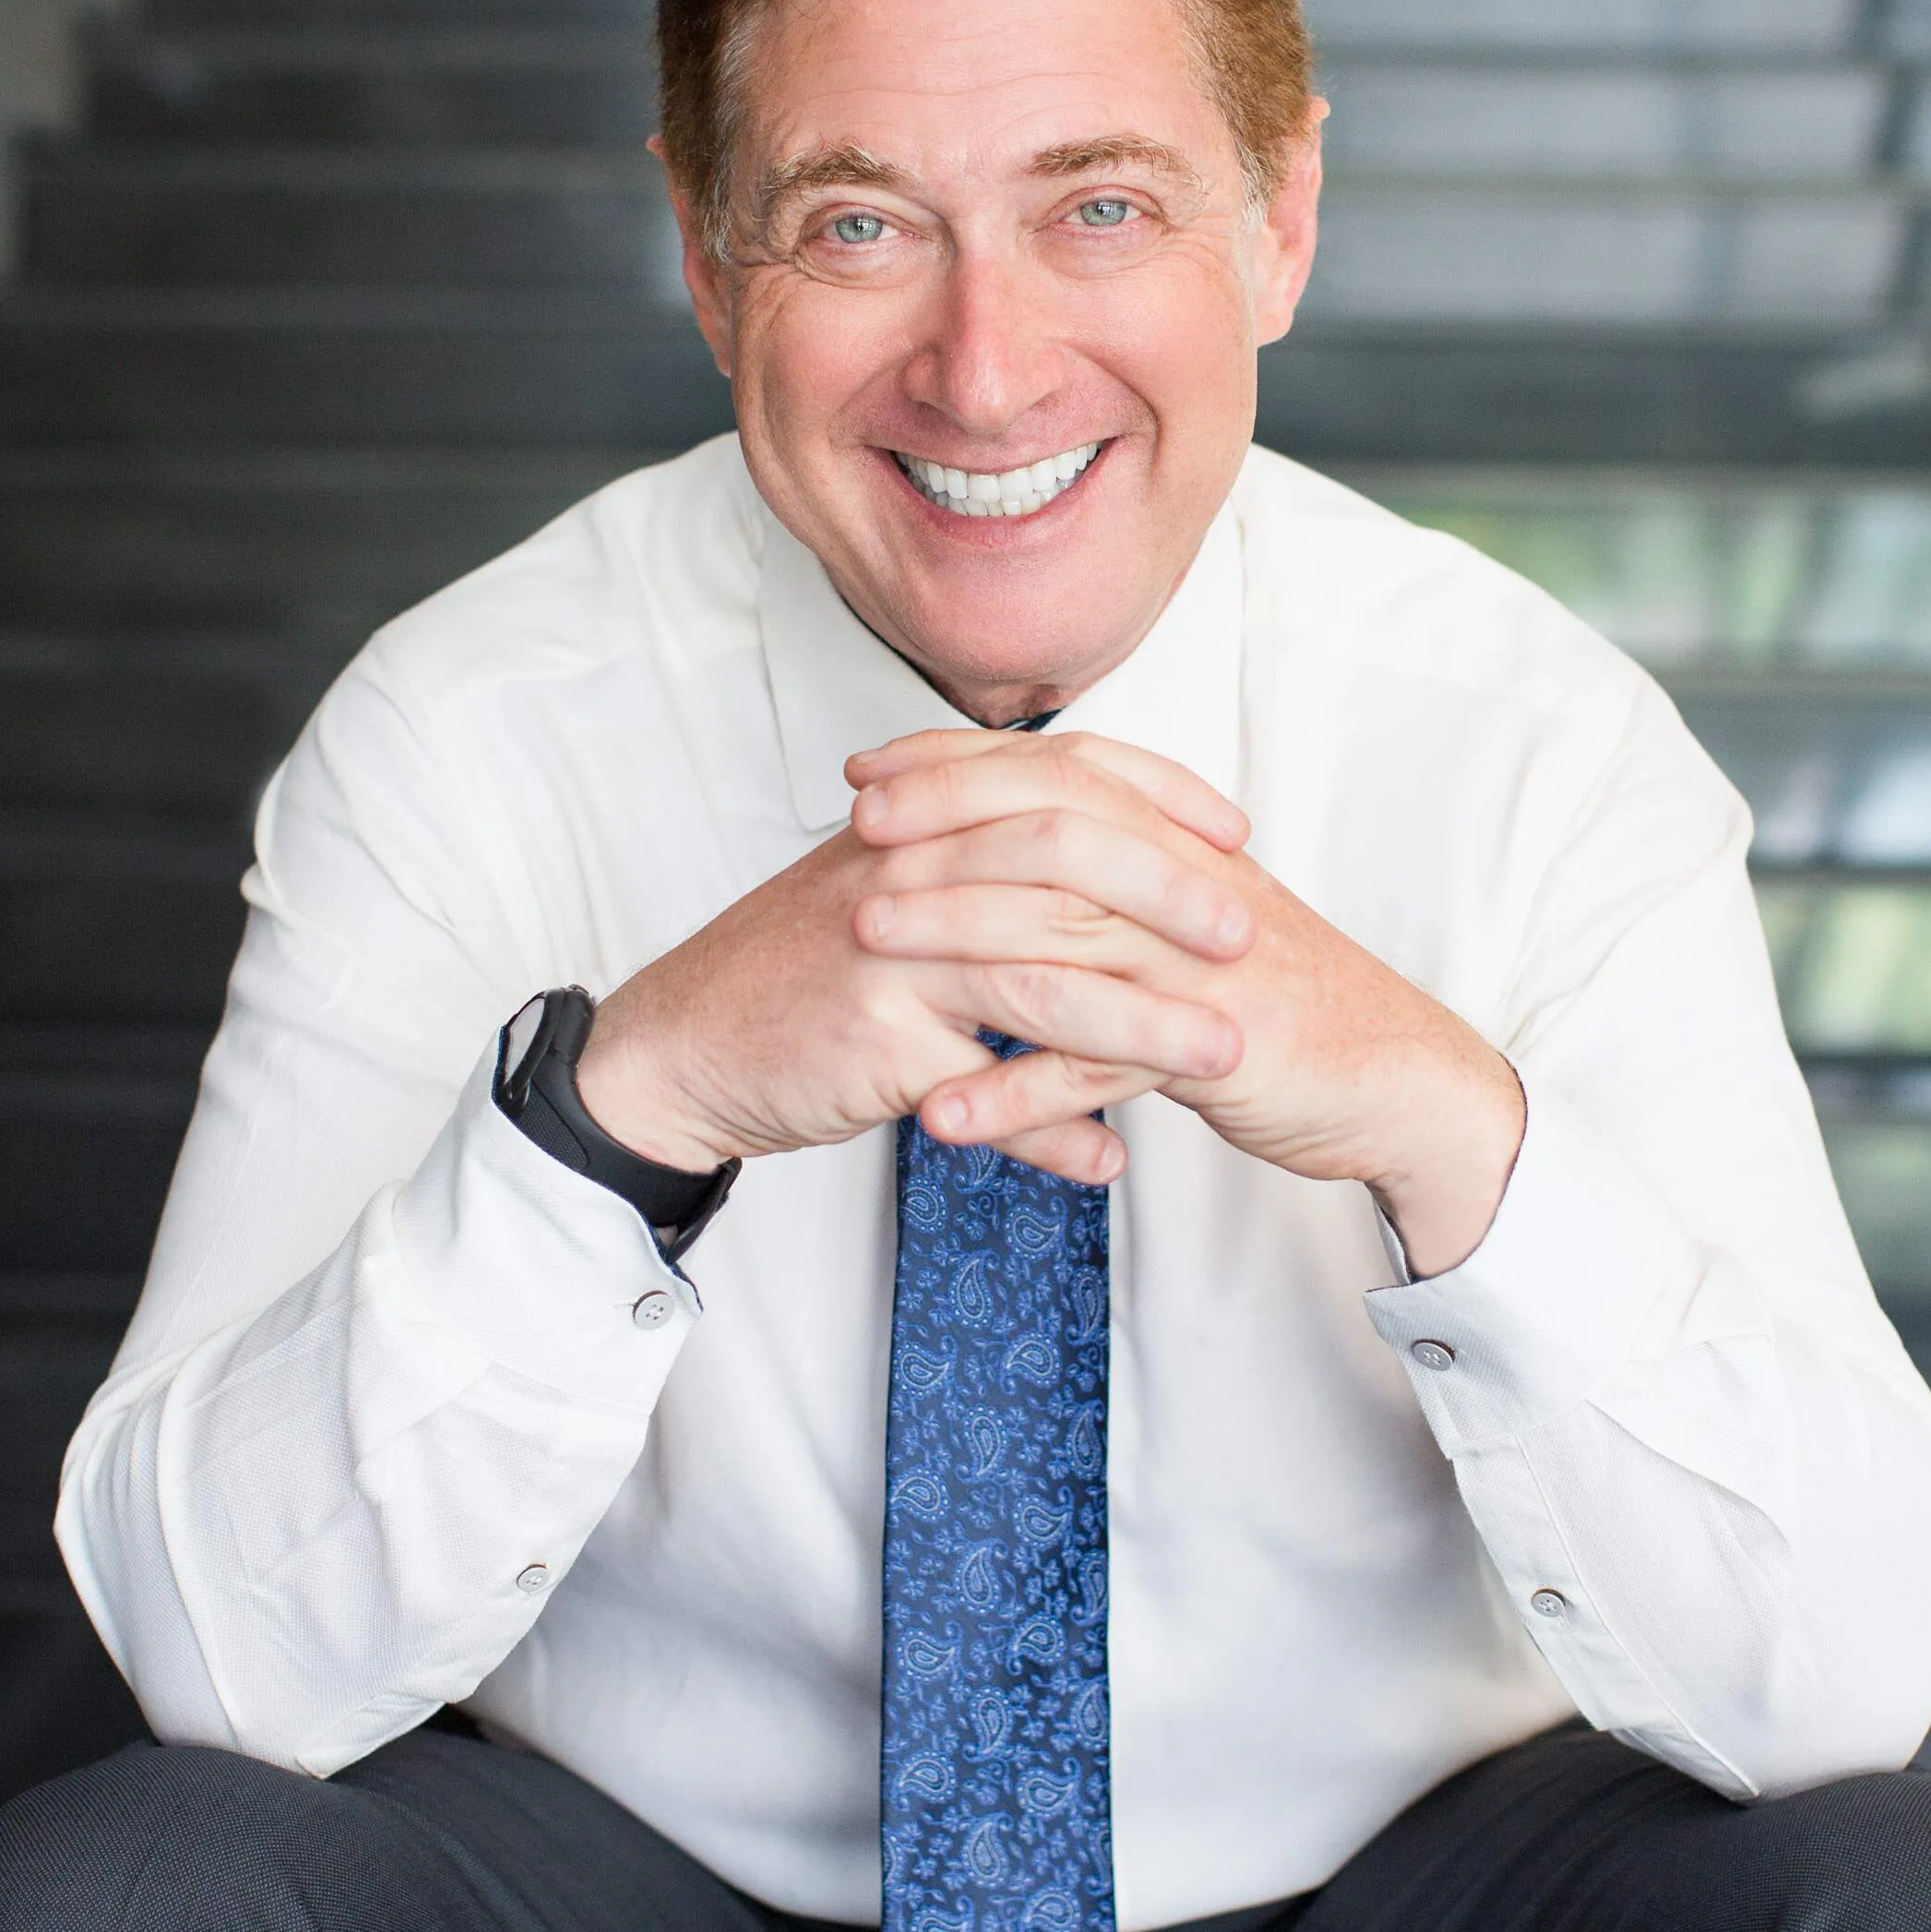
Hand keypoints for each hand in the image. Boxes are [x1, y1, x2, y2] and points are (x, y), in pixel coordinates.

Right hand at [574, 737, 1262, 1187]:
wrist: (683, 1044)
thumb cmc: (795, 975)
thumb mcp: (896, 905)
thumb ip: (989, 886)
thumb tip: (1090, 888)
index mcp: (924, 816)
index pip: (1061, 771)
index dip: (1157, 793)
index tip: (1233, 830)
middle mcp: (910, 863)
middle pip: (1066, 853)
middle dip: (1171, 892)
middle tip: (1248, 930)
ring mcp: (891, 949)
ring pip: (1045, 974)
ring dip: (1145, 1023)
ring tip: (1224, 1054)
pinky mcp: (875, 1036)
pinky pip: (988, 1088)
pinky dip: (1053, 1128)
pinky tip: (1106, 1160)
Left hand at [844, 732, 1527, 1275]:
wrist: (1394, 1077)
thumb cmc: (1282, 1000)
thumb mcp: (1194, 917)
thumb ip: (1118, 879)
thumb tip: (1019, 848)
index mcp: (1175, 848)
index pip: (1055, 775)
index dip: (958, 764)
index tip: (870, 770)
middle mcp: (1185, 888)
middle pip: (1048, 831)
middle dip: (942, 824)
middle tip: (852, 834)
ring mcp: (1197, 967)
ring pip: (1062, 932)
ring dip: (956, 935)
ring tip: (864, 944)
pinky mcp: (1212, 1049)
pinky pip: (1099, 1066)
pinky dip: (1018, 1095)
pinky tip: (945, 1115)